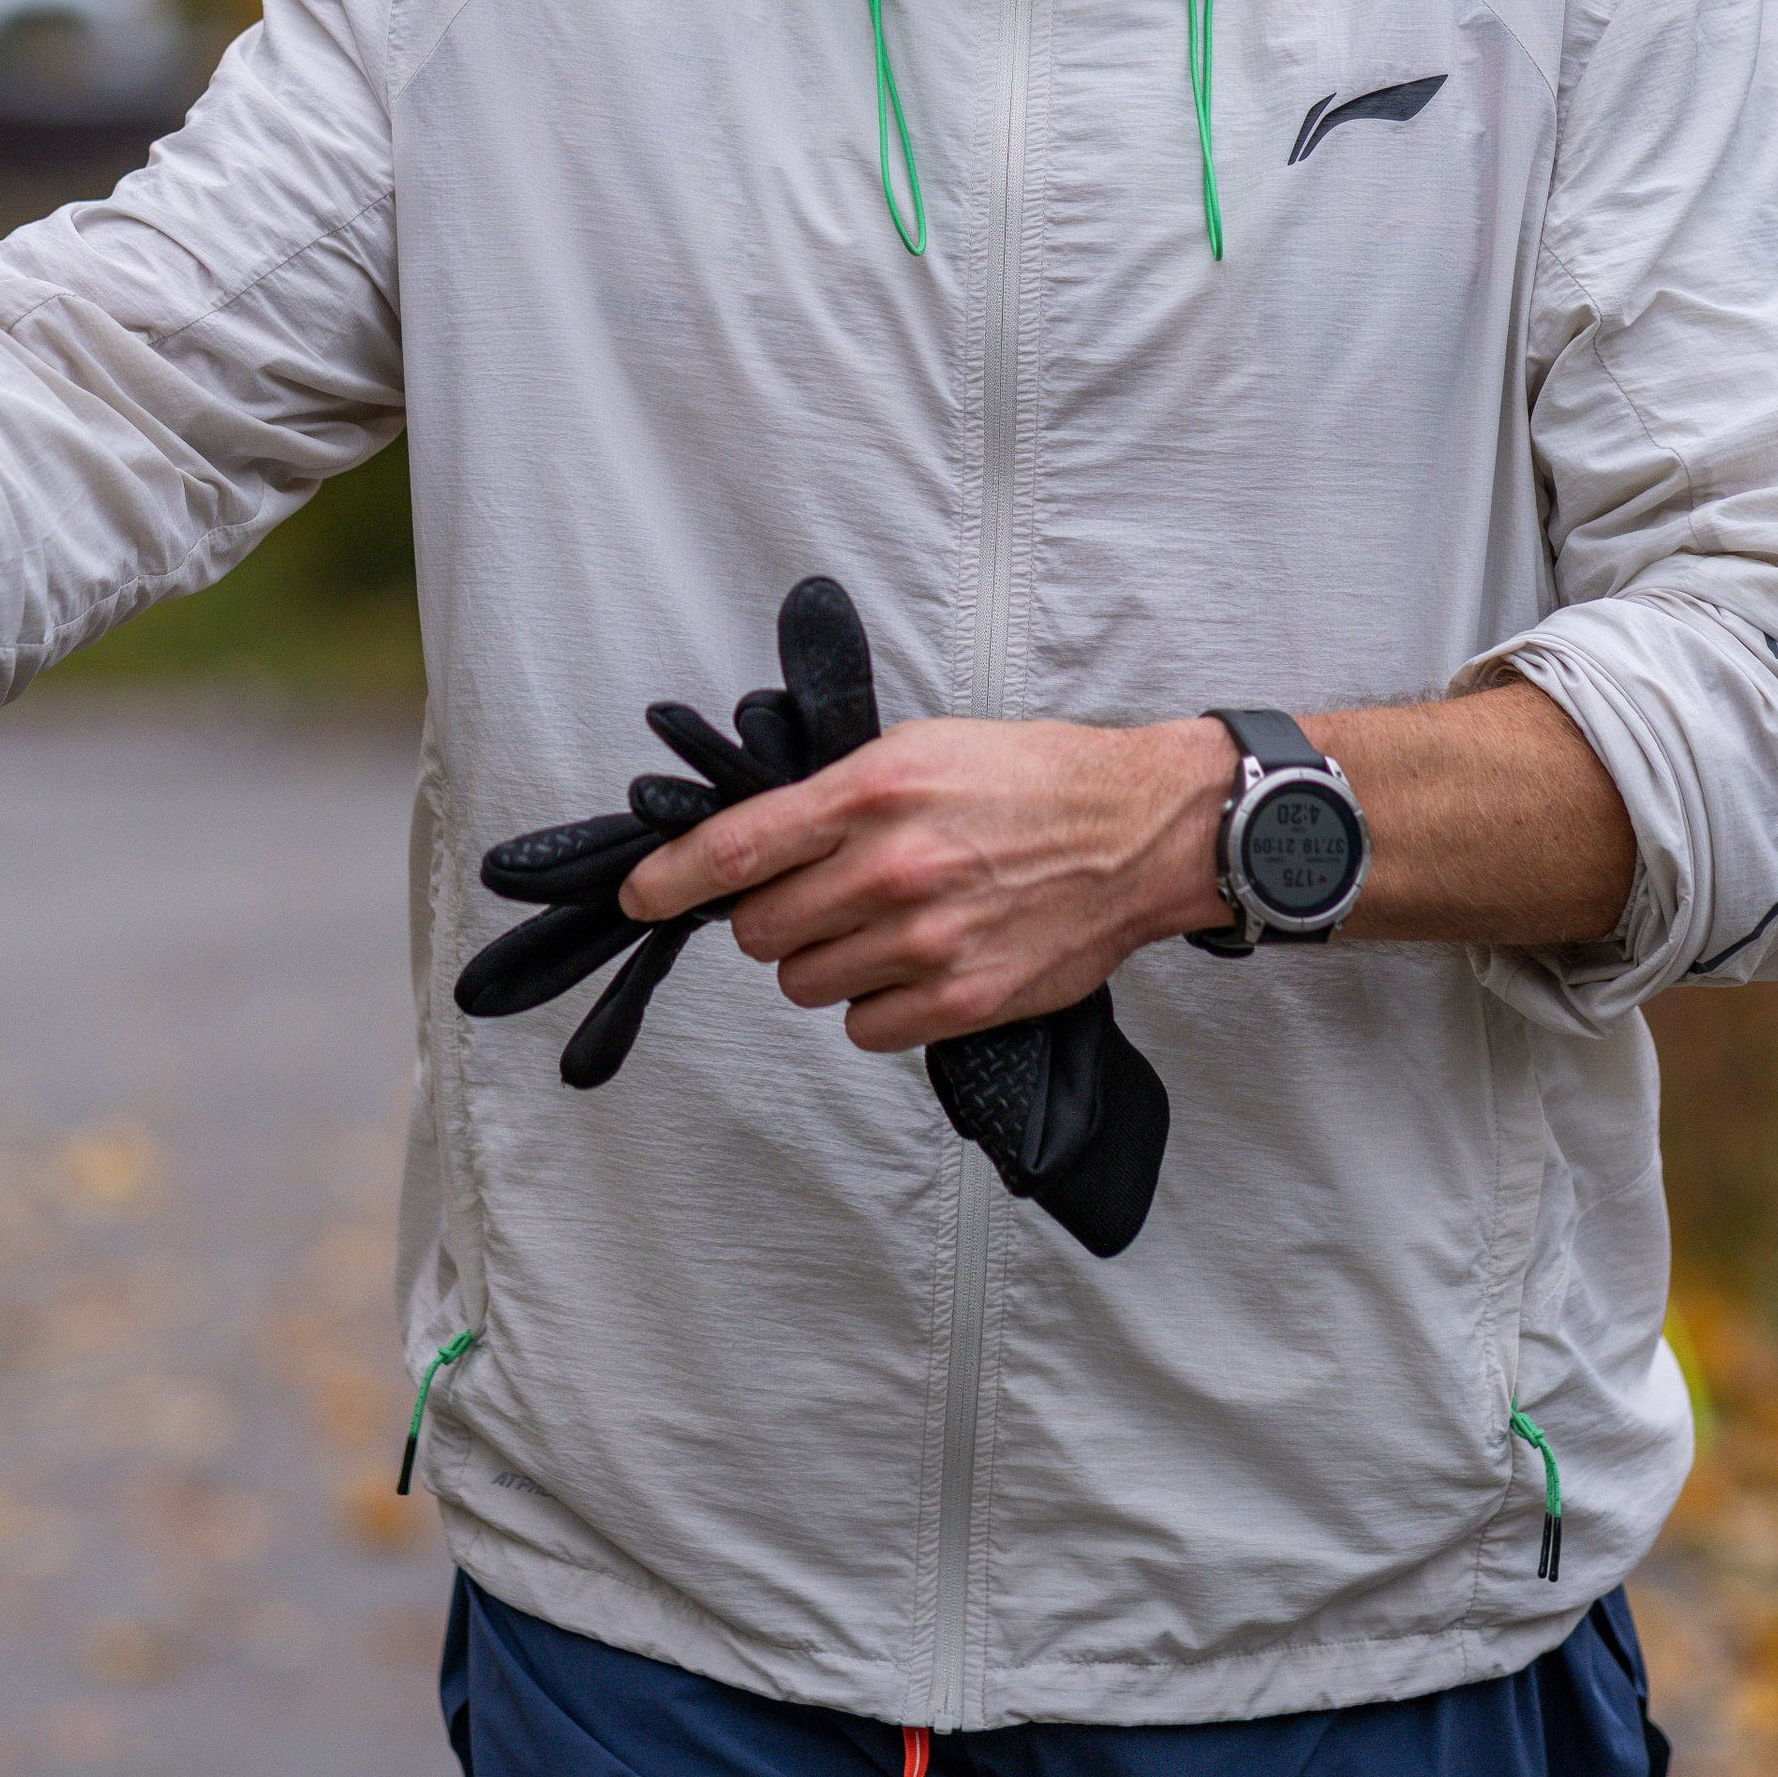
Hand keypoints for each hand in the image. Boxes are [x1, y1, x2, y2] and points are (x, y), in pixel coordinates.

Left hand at [621, 710, 1229, 1050]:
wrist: (1137, 830)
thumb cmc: (1030, 780)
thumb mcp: (919, 748)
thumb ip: (832, 793)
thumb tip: (755, 837)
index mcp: (871, 793)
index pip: (735, 849)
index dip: (670, 880)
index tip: (640, 896)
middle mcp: (891, 870)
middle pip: (761, 931)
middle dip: (773, 919)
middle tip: (817, 897)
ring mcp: (927, 942)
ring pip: (806, 983)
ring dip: (826, 961)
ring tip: (882, 926)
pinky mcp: (963, 1000)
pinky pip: (864, 1028)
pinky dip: (875, 1005)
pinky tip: (914, 966)